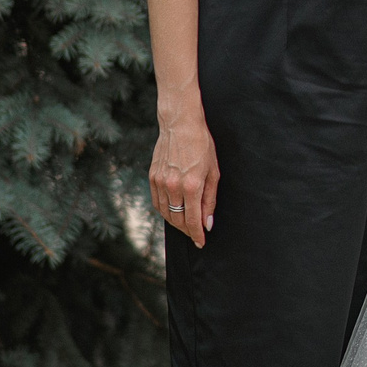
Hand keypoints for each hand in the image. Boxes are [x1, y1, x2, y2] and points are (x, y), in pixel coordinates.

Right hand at [150, 98, 218, 247]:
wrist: (180, 124)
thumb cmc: (202, 145)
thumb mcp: (214, 172)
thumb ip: (210, 200)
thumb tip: (208, 223)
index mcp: (192, 186)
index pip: (192, 220)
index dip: (197, 235)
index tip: (201, 242)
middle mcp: (173, 186)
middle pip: (178, 220)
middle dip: (187, 231)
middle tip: (195, 235)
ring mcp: (160, 182)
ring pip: (166, 213)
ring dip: (176, 223)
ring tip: (186, 225)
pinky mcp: (152, 177)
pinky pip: (157, 203)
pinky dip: (164, 211)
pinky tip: (173, 212)